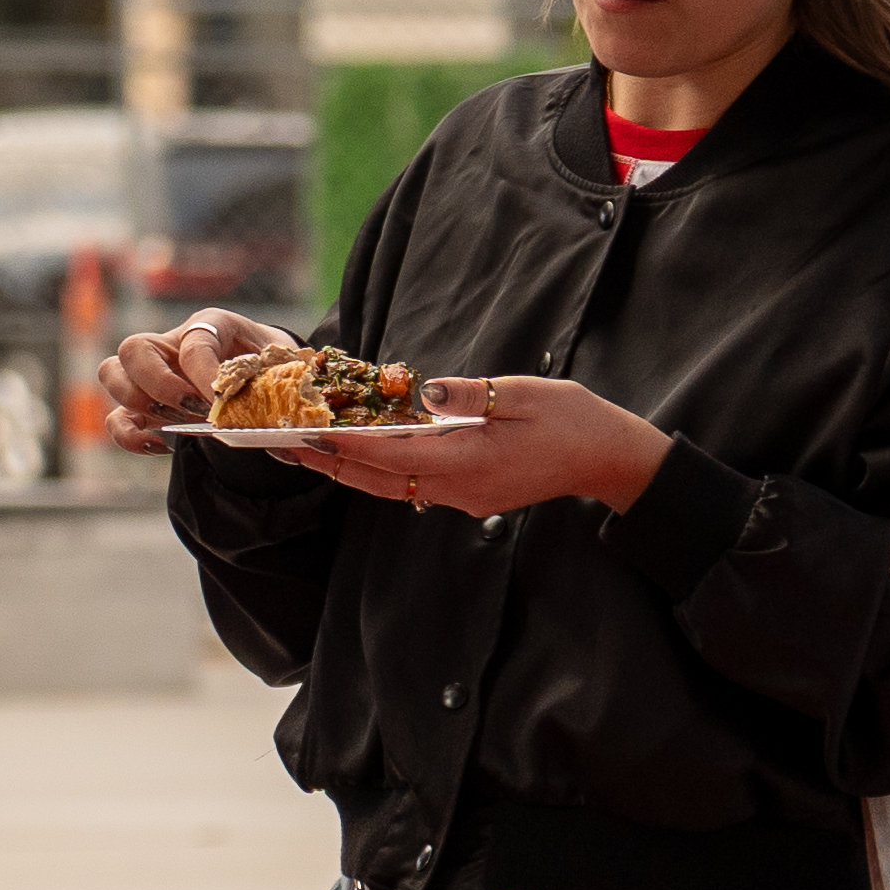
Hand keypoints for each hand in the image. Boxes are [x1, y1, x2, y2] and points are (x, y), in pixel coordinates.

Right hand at [92, 305, 305, 453]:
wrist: (264, 374)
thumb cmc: (271, 366)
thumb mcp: (280, 367)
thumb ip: (277, 389)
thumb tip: (281, 436)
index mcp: (211, 325)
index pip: (194, 342)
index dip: (204, 374)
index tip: (221, 401)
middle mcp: (171, 344)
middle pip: (134, 349)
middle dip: (158, 383)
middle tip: (190, 408)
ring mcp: (151, 373)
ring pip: (111, 374)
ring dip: (138, 402)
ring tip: (178, 422)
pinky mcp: (143, 405)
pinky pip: (116, 417)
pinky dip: (129, 435)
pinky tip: (161, 445)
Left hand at [289, 374, 673, 519]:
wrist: (611, 460)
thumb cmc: (573, 422)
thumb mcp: (523, 395)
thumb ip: (470, 394)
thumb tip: (422, 393)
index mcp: (466, 463)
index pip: (386, 455)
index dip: (339, 444)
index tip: (300, 433)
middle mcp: (456, 488)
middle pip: (374, 479)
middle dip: (325, 462)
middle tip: (278, 445)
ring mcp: (462, 496)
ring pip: (389, 486)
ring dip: (346, 469)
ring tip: (305, 449)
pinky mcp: (471, 493)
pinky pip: (412, 484)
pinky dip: (379, 468)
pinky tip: (359, 452)